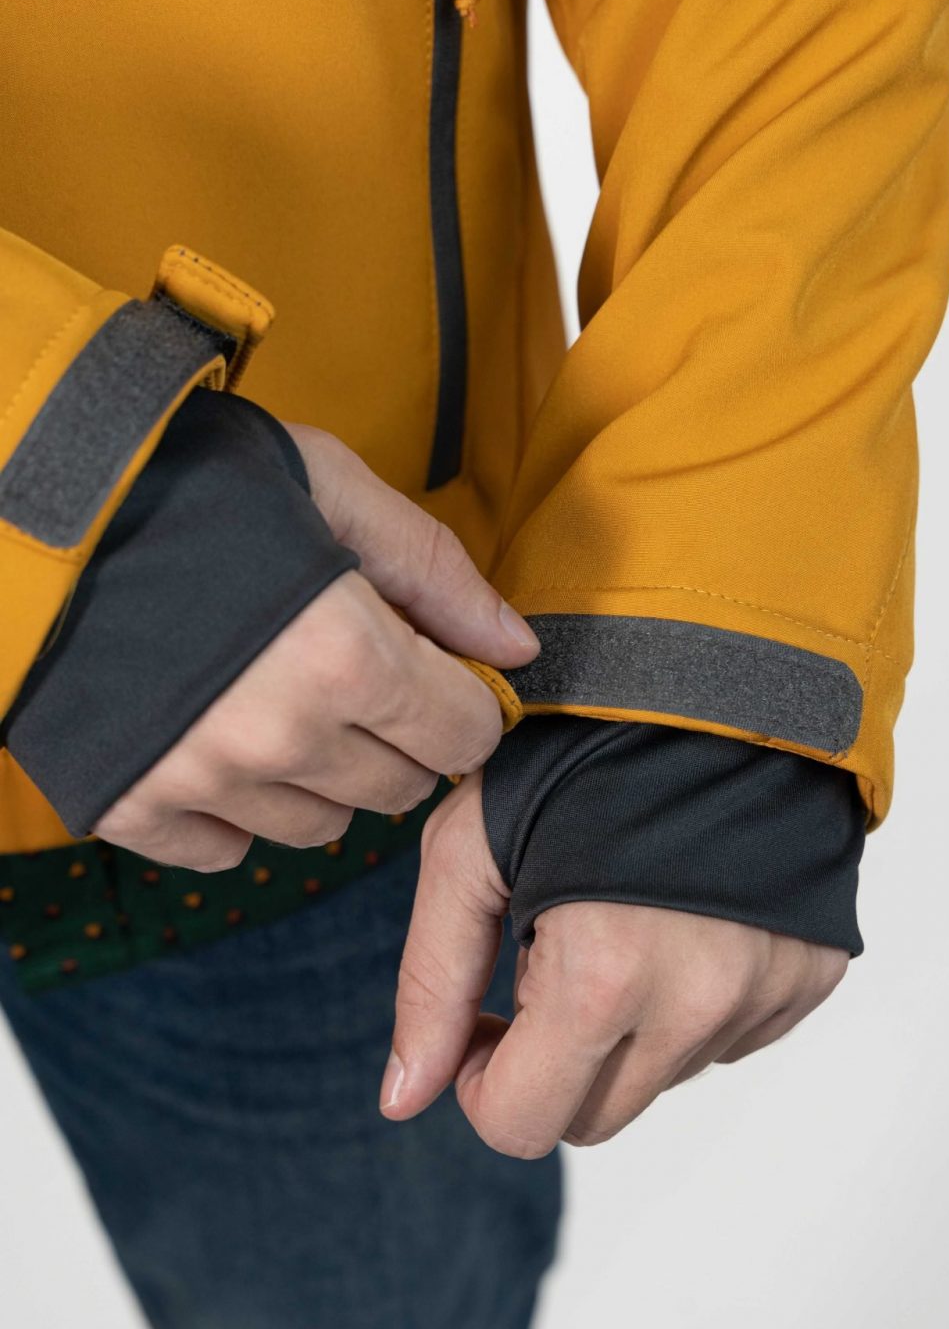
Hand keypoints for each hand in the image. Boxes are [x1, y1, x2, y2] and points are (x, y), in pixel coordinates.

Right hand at [95, 428, 538, 869]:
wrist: (27, 504)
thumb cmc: (190, 479)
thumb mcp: (330, 485)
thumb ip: (434, 572)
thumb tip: (518, 648)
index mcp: (346, 654)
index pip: (465, 736)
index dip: (460, 703)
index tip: (435, 676)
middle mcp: (282, 735)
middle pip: (400, 788)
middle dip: (396, 737)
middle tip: (353, 678)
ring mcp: (204, 779)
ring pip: (321, 828)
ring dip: (320, 777)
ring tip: (279, 701)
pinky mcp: (135, 806)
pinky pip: (227, 849)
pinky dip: (235, 810)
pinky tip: (218, 742)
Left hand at [381, 772, 849, 1157]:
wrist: (716, 677)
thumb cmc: (575, 752)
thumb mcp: (468, 851)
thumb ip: (429, 983)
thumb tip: (401, 1101)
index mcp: (601, 980)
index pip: (523, 1125)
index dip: (482, 1082)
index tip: (484, 1019)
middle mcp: (695, 1007)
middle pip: (593, 1118)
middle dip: (549, 1064)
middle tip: (539, 967)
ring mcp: (764, 997)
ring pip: (662, 1078)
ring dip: (623, 1030)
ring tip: (614, 921)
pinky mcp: (810, 978)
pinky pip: (728, 1037)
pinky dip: (689, 1002)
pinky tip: (674, 917)